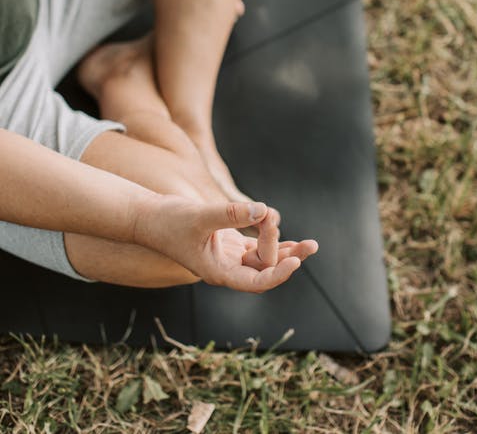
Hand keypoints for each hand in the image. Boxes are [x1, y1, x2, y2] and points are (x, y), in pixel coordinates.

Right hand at [135, 195, 317, 292]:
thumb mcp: (200, 216)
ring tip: (310, 244)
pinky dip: (271, 237)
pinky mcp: (229, 242)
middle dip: (285, 253)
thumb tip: (264, 210)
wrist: (149, 217)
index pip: (256, 281)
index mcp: (219, 272)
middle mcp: (227, 268)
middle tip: (298, 235)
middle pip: (265, 268)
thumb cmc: (169, 221)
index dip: (278, 274)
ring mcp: (229, 255)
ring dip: (285, 249)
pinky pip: (257, 245)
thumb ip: (231, 214)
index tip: (296, 262)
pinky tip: (286, 231)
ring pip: (264, 258)